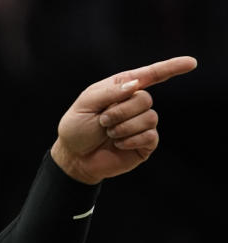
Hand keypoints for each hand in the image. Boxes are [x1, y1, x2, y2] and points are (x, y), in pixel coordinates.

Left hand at [50, 56, 196, 183]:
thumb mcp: (86, 104)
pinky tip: (118, 144)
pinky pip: (150, 135)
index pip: (151, 75)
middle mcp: (135, 104)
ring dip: (123, 127)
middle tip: (103, 121)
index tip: (191, 63)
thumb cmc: (76, 129)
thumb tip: (137, 84)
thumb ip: (110, 91)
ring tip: (108, 134)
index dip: (172, 67)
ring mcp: (142, 124)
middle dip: (120, 111)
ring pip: (149, 118)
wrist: (73, 158)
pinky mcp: (145, 143)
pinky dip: (131, 139)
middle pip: (145, 99)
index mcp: (122, 88)